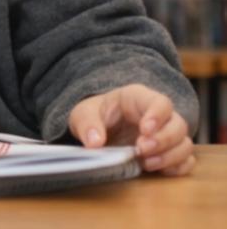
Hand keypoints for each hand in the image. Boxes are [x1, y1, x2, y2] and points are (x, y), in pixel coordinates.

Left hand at [68, 83, 194, 175]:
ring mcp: (167, 135)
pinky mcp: (169, 153)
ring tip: (146, 163)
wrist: (98, 128)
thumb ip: (87, 124)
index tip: (144, 131)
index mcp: (139, 98)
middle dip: (163, 140)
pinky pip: (186, 160)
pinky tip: (159, 171)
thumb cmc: (95, 115)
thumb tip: (94, 142)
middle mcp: (159, 116)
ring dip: (170, 156)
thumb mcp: (83, 114)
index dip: (157, 116)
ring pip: (185, 144)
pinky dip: (177, 168)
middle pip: (178, 125)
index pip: (160, 102)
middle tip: (141, 150)